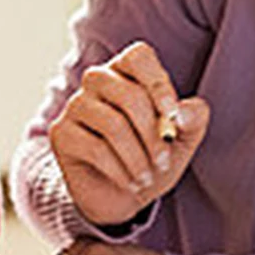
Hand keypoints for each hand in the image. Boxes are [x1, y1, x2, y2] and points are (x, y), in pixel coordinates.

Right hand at [48, 40, 209, 228]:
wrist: (122, 197)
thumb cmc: (153, 159)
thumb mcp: (183, 140)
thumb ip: (193, 119)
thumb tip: (181, 113)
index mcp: (127, 72)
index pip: (139, 56)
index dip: (158, 83)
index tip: (171, 115)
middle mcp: (97, 81)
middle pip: (129, 94)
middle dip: (152, 135)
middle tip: (163, 162)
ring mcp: (75, 105)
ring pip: (113, 125)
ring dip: (138, 158)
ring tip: (147, 178)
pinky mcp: (61, 133)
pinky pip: (96, 149)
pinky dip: (121, 171)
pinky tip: (130, 184)